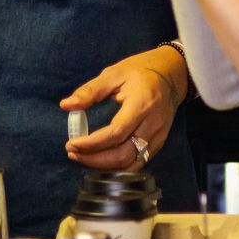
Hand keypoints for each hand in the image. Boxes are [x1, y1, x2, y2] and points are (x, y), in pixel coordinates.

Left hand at [61, 48, 186, 172]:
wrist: (172, 74)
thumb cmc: (141, 71)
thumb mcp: (113, 74)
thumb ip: (90, 91)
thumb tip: (66, 105)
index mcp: (141, 104)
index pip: (116, 133)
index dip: (92, 144)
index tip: (72, 143)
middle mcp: (152, 124)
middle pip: (123, 154)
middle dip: (94, 159)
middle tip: (72, 152)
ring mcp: (158, 136)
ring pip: (130, 163)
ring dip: (104, 166)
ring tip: (83, 157)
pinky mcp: (159, 143)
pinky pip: (138, 162)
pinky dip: (118, 166)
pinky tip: (101, 160)